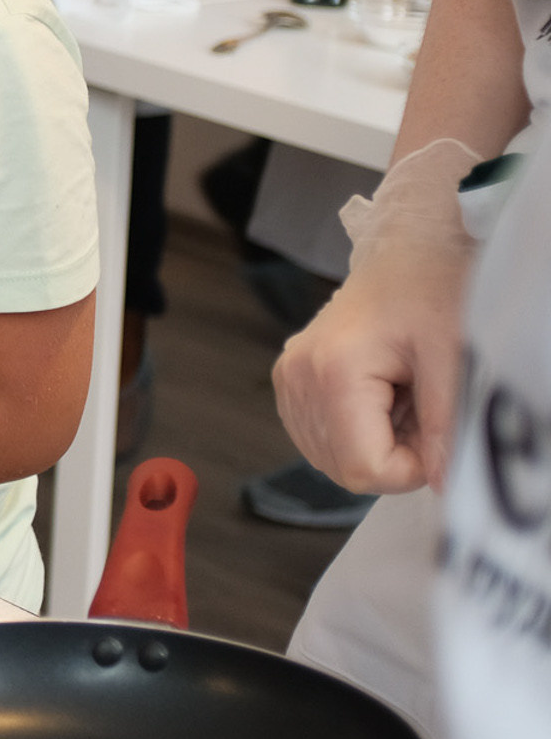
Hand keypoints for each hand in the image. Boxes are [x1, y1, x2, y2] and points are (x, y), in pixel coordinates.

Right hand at [274, 138, 481, 492]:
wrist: (404, 252)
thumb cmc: (427, 291)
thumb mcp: (450, 359)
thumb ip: (444, 428)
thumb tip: (442, 485)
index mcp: (333, 371)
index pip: (362, 468)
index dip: (409, 470)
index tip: (434, 437)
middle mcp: (297, 377)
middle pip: (342, 468)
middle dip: (392, 456)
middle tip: (421, 413)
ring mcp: (287, 378)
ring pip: (329, 458)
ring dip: (374, 445)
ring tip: (400, 400)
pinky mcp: (289, 380)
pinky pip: (319, 437)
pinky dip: (354, 433)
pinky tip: (378, 400)